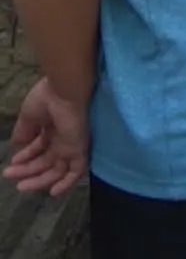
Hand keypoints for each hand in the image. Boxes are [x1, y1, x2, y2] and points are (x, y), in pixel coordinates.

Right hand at [5, 78, 87, 195]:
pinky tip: (52, 192)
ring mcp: (71, 144)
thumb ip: (24, 132)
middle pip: (46, 161)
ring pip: (57, 169)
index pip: (40, 147)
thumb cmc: (46, 98)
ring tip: (21, 186)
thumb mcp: (28, 116)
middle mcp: (63, 137)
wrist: (64, 90)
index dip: (26, 157)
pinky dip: (67, 182)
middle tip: (9, 175)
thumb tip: (17, 145)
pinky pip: (77, 170)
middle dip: (27, 170)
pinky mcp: (79, 148)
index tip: (12, 163)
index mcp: (52, 127)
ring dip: (39, 179)